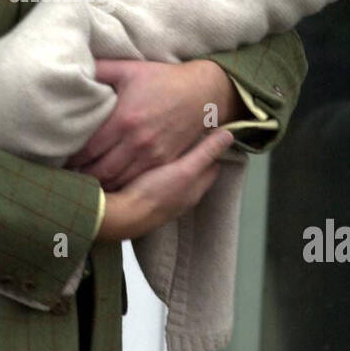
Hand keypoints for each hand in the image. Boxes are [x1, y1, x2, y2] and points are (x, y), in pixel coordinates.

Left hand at [65, 58, 240, 189]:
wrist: (202, 92)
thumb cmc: (162, 79)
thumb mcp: (129, 69)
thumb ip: (100, 70)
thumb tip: (74, 68)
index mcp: (123, 118)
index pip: (89, 148)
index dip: (72, 159)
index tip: (59, 162)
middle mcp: (136, 140)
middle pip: (100, 169)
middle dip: (82, 176)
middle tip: (67, 178)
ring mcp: (152, 154)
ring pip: (118, 179)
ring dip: (100, 185)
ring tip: (84, 185)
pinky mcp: (164, 161)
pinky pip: (137, 180)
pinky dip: (121, 186)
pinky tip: (109, 185)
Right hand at [96, 128, 234, 240]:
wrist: (121, 216)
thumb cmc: (154, 194)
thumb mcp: (185, 170)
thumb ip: (205, 153)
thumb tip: (229, 135)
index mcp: (195, 189)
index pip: (213, 167)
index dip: (213, 150)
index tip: (210, 134)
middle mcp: (182, 197)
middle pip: (196, 173)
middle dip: (196, 156)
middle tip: (191, 136)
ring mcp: (164, 200)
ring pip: (176, 178)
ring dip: (176, 163)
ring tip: (170, 146)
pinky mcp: (146, 199)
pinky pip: (158, 181)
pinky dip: (158, 170)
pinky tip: (148, 162)